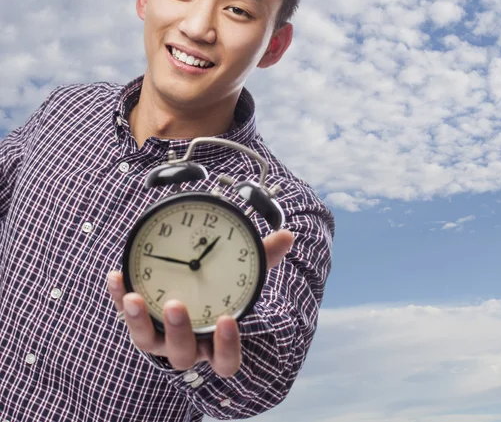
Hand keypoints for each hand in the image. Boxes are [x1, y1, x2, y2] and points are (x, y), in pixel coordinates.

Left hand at [108, 229, 293, 376]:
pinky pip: (124, 315)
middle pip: (182, 355)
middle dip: (179, 331)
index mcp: (216, 341)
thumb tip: (288, 237)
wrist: (191, 287)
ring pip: (148, 343)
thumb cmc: (221, 288)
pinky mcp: (139, 320)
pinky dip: (117, 297)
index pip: (226, 360)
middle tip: (177, 304)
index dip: (227, 346)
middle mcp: (188, 346)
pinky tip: (116, 276)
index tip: (228, 319)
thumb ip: (263, 257)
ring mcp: (160, 337)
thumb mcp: (243, 274)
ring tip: (133, 296)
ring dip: (138, 321)